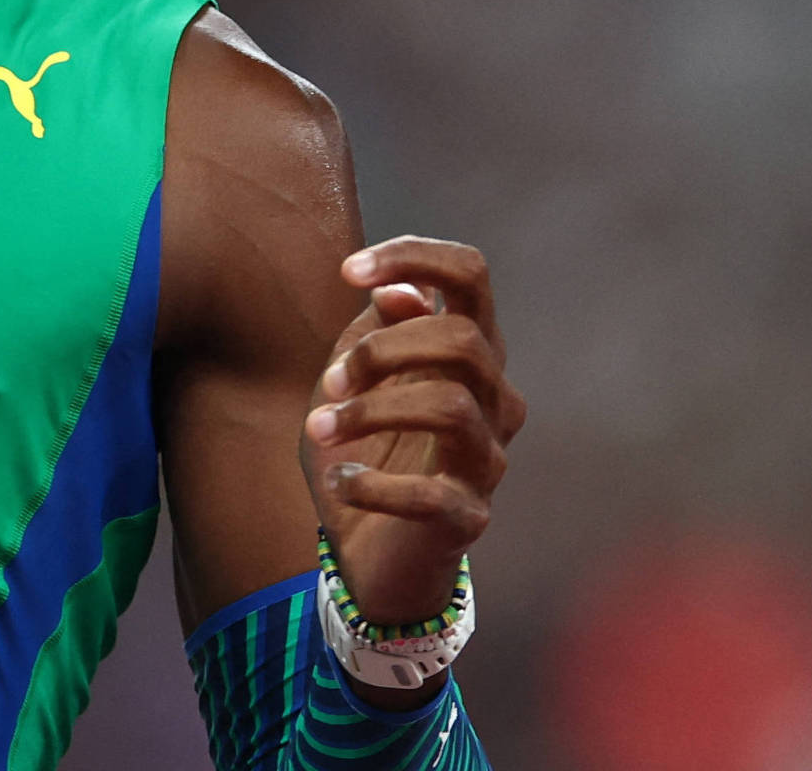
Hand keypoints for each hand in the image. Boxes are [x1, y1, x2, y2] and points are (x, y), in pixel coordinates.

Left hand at [300, 236, 524, 628]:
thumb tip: (399, 291)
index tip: (348, 271)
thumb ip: (376, 331)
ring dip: (369, 412)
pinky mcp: (468, 518)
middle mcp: (492, 400)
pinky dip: (372, 485)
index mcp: (468, 352)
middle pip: (463, 338)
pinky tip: (340, 483)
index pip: (470, 275)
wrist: (369, 555)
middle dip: (382, 349)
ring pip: (451, 405)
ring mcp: (487, 460)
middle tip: (330, 382)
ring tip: (320, 429)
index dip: (414, 256)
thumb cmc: (366, 452)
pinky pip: (430, 493)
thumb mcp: (354, 382)